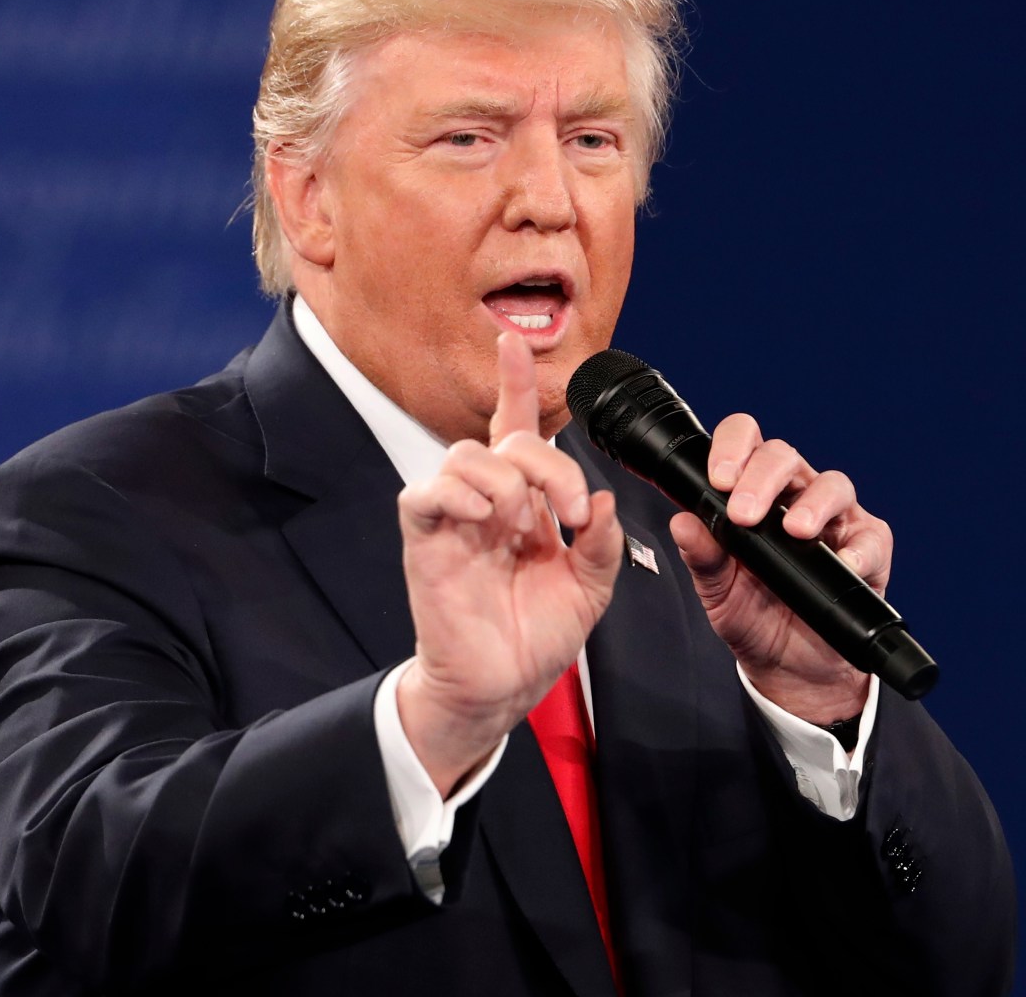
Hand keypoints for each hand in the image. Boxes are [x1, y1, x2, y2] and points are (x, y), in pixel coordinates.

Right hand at [396, 333, 622, 794]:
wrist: (502, 686)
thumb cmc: (536, 636)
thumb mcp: (588, 589)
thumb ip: (600, 543)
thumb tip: (597, 497)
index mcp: (526, 503)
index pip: (517, 429)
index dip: (516, 384)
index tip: (514, 340)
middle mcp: (488, 501)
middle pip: (506, 440)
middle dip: (546, 461)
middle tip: (569, 507)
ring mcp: (454, 518)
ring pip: (465, 456)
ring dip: (504, 477)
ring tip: (520, 518)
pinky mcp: (425, 540)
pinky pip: (426, 494)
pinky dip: (457, 494)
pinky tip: (484, 516)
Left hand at [668, 414, 888, 722]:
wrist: (789, 667)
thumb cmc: (752, 614)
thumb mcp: (716, 590)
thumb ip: (701, 555)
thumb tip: (682, 522)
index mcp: (751, 489)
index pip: (743, 442)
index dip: (731, 448)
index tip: (716, 479)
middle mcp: (794, 493)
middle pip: (783, 456)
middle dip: (761, 478)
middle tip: (743, 513)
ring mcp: (834, 518)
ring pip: (832, 485)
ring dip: (812, 505)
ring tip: (795, 531)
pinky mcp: (868, 548)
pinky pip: (870, 538)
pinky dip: (857, 549)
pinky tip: (841, 563)